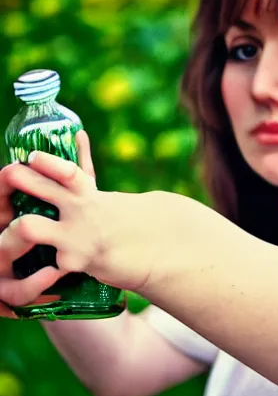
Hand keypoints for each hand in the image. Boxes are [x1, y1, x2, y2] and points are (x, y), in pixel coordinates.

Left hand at [0, 131, 148, 311]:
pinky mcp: (71, 263)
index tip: (32, 156)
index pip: (67, 172)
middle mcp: (80, 212)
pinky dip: (35, 258)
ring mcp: (74, 238)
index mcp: (87, 193)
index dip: (47, 162)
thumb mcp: (98, 192)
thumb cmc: (114, 218)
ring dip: (15, 224)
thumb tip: (78, 133)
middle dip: (20, 179)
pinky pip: (42, 257)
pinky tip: (32, 258)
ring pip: (28, 227)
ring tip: (9, 226)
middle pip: (40, 190)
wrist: (145, 251)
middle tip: (8, 175)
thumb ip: (83, 166)